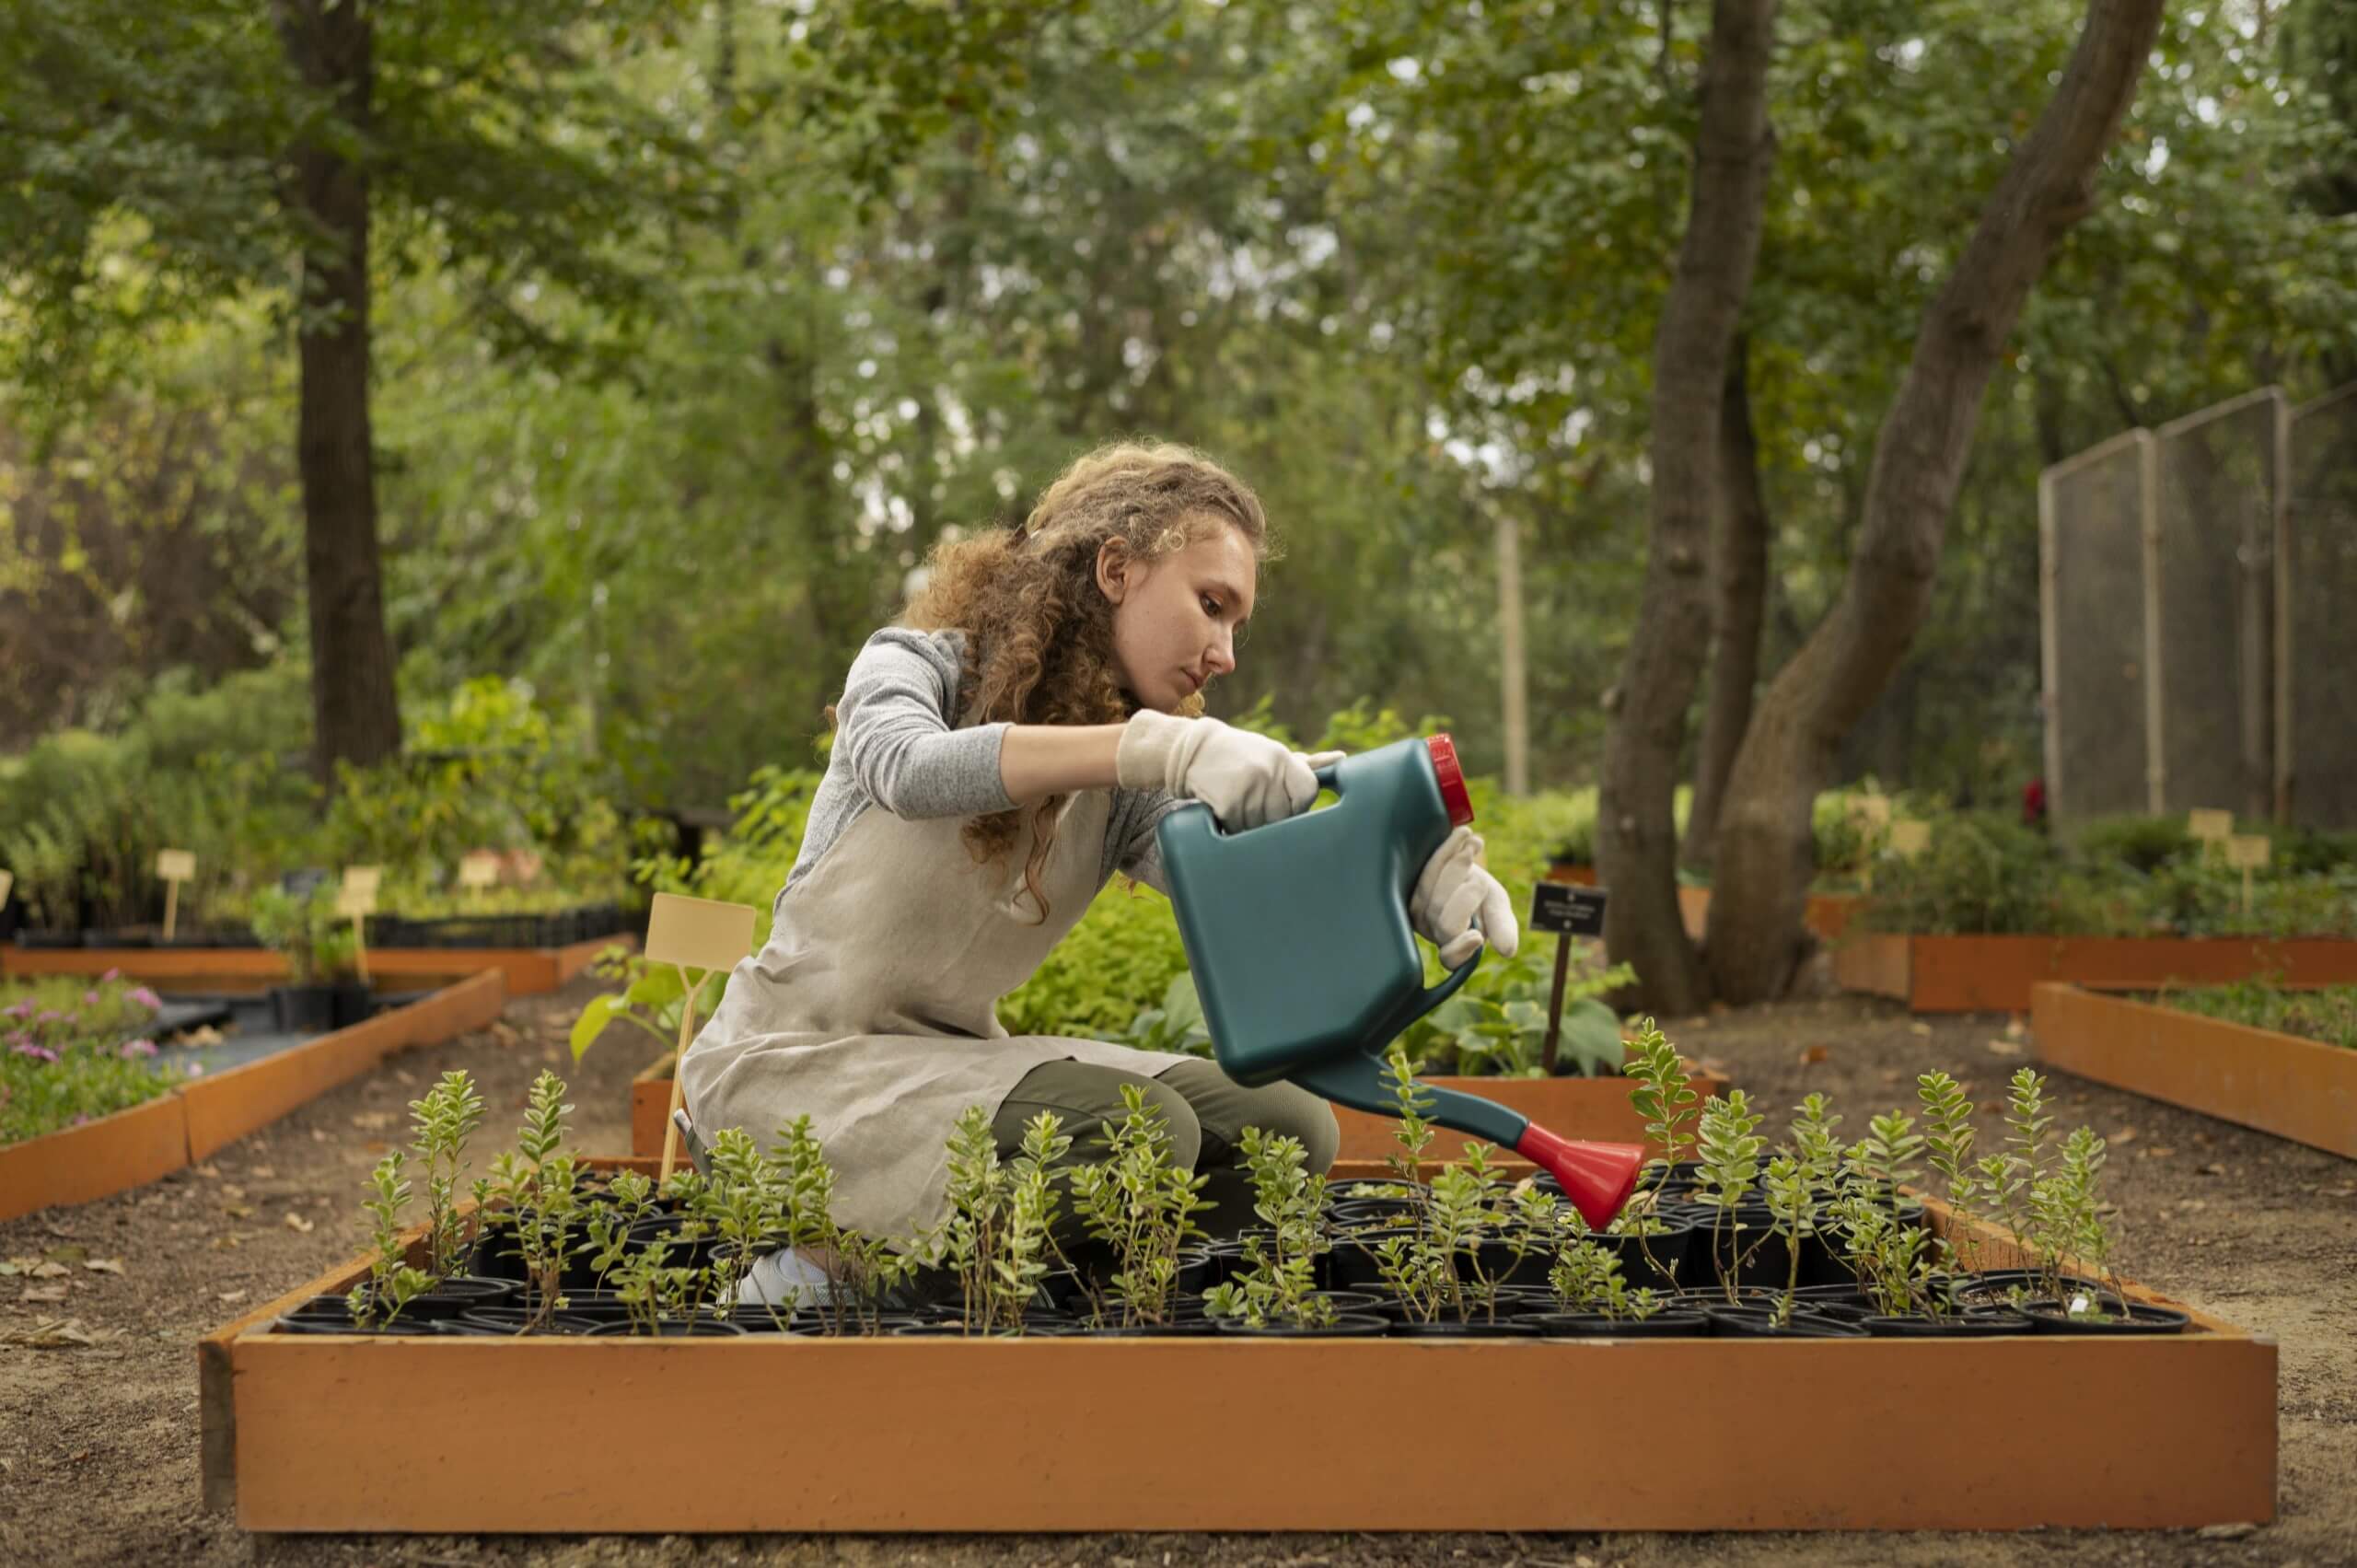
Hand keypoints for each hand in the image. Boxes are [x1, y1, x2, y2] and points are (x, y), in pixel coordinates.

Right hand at [1117, 712, 1324, 829]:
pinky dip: (1231, 827)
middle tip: (1254, 799)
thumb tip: (1342, 760)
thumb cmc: (1240, 755)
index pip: (1308, 793)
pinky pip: (1239, 831)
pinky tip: (1225, 808)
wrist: (1193, 751)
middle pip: (1285, 815)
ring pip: (1262, 827)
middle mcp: (1268, 771)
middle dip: (1271, 815)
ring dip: (1250, 823)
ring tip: (1238, 801)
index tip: (1282, 799)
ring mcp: (1249, 787)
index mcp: (1282, 758)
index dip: (1296, 803)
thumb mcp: (1272, 753)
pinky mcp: (1229, 803)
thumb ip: (1307, 763)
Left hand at [1411, 826, 1518, 966]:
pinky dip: (1447, 849)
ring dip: (1457, 867)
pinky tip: (1464, 834)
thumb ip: (1501, 926)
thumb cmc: (1482, 892)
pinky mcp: (1408, 884)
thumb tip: (1508, 951)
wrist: (1462, 862)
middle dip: (1467, 898)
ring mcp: (1417, 908)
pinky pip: (1426, 868)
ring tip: (1476, 845)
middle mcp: (1432, 930)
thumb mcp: (1496, 907)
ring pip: (1432, 892)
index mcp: (1455, 944)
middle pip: (1444, 921)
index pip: (1452, 958)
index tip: (1477, 937)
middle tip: (1480, 879)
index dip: (1461, 949)